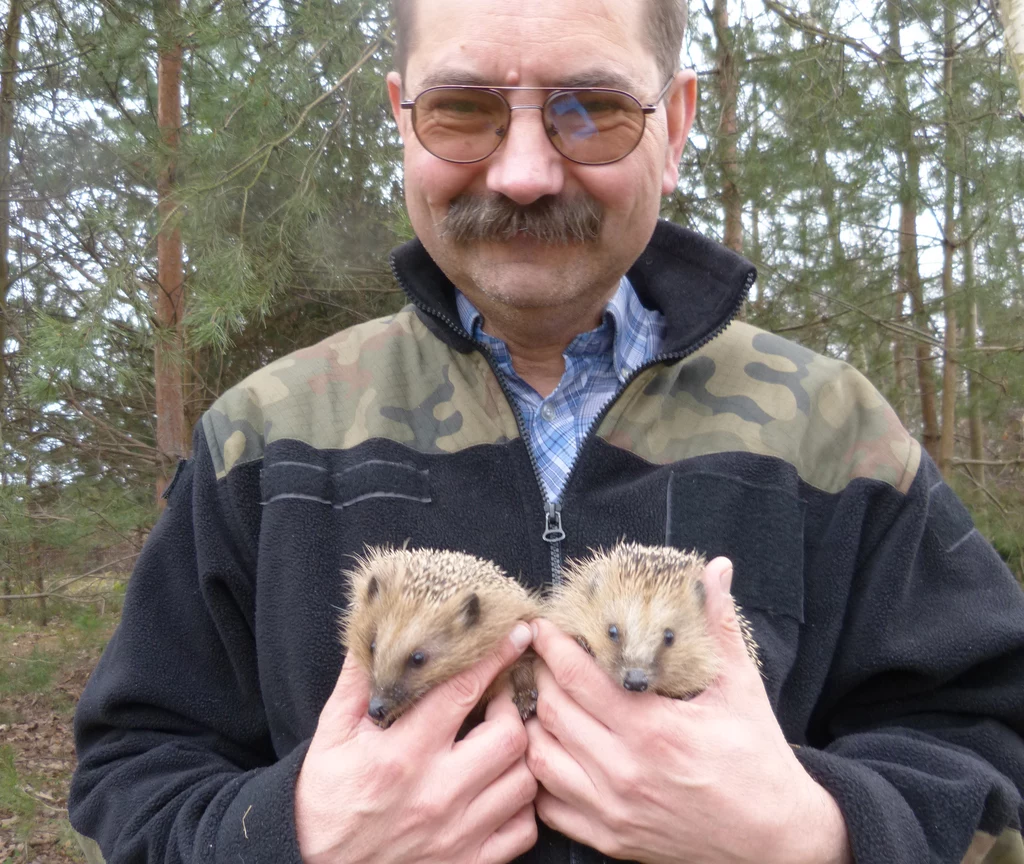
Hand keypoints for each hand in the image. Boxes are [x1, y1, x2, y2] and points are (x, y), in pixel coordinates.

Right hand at [295, 623, 538, 863]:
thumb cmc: (325, 800)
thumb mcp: (332, 734)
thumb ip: (358, 682)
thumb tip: (377, 631)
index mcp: (402, 754)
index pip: (462, 692)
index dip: (494, 657)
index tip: (514, 634)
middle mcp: (437, 794)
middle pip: (509, 736)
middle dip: (511, 708)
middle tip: (500, 698)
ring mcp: (457, 833)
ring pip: (524, 782)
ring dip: (520, 756)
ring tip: (502, 741)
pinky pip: (524, 830)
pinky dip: (521, 807)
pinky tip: (501, 788)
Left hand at [526, 558, 851, 863]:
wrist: (777, 840)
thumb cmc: (759, 761)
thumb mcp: (742, 687)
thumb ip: (720, 624)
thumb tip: (716, 569)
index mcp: (654, 730)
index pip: (577, 678)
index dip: (552, 646)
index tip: (542, 627)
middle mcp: (625, 772)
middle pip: (551, 711)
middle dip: (539, 675)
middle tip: (542, 656)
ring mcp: (613, 810)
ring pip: (540, 758)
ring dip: (534, 724)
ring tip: (542, 699)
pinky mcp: (609, 839)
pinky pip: (549, 805)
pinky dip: (541, 776)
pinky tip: (553, 750)